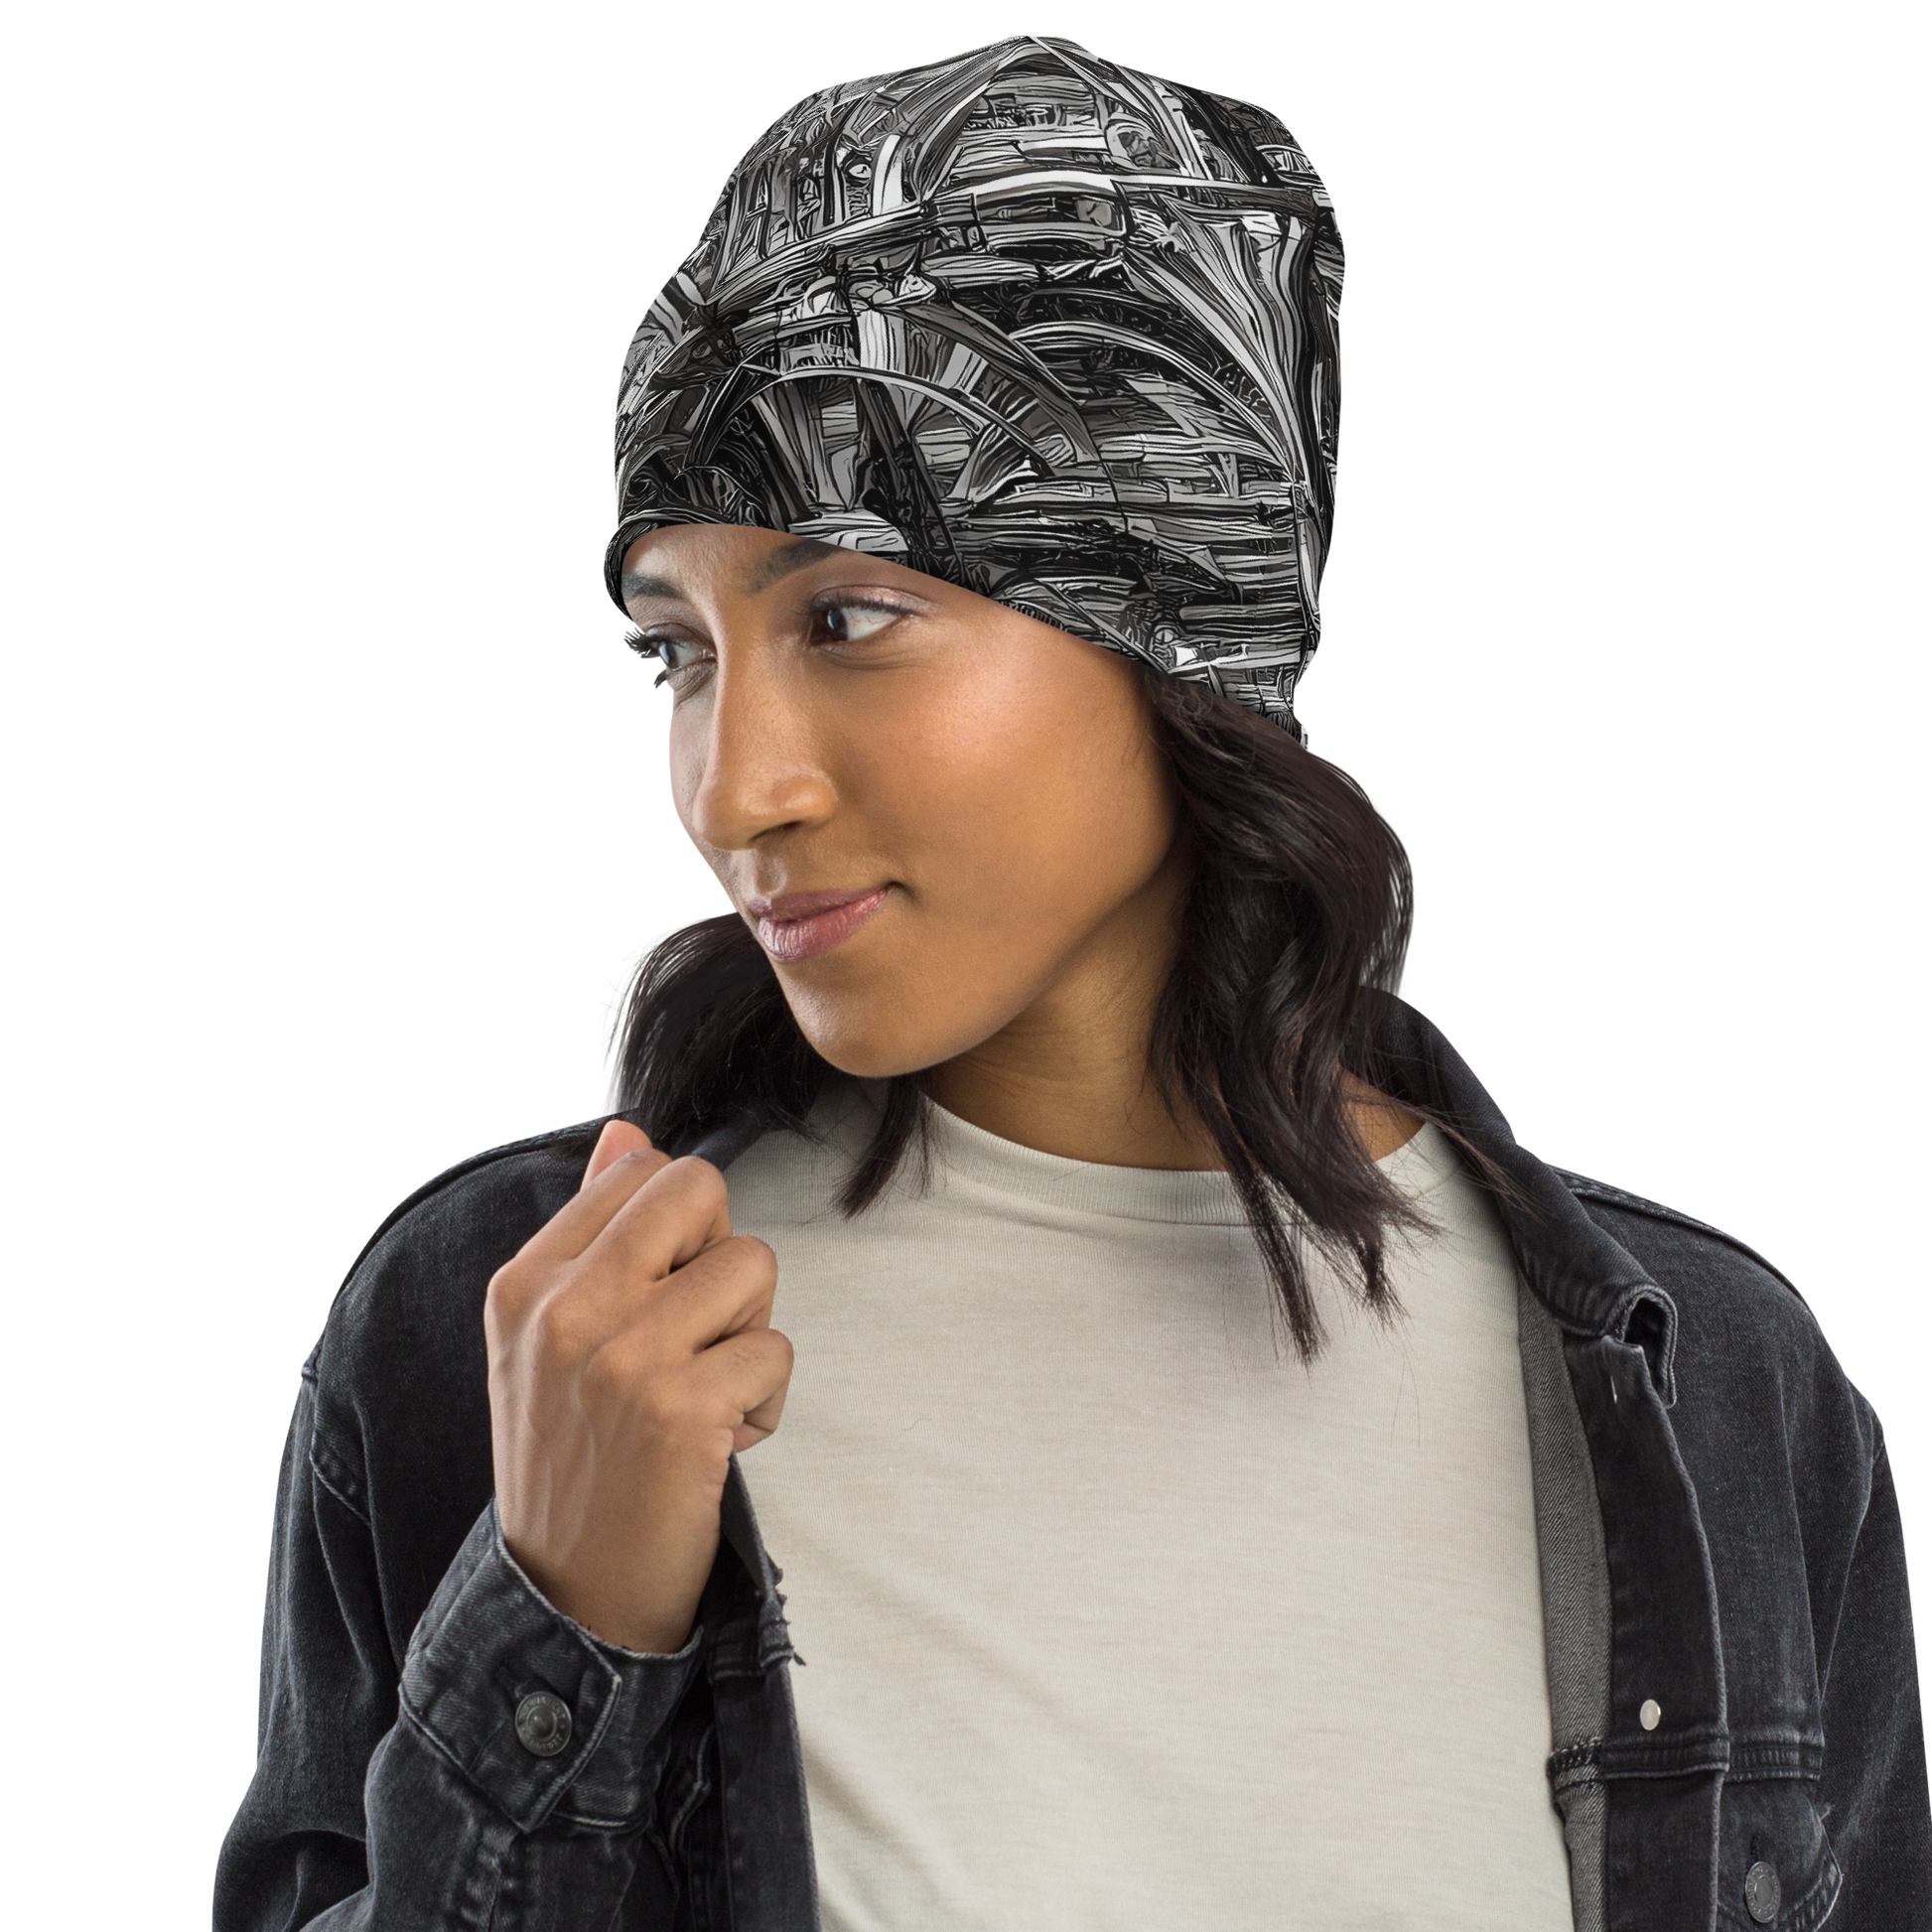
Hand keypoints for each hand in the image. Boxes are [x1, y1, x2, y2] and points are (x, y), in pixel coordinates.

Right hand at [484, 1119, 790, 1653]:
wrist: (569, 1599)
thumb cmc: (574, 1457)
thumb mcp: (547, 1339)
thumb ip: (590, 1227)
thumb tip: (628, 1129)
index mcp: (525, 1283)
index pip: (640, 1168)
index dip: (677, 1228)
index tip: (656, 1301)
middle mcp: (565, 1309)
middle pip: (700, 1189)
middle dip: (719, 1254)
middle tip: (693, 1333)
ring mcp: (623, 1357)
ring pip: (753, 1264)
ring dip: (748, 1334)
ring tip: (701, 1395)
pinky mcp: (682, 1409)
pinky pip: (777, 1348)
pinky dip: (765, 1402)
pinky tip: (717, 1444)